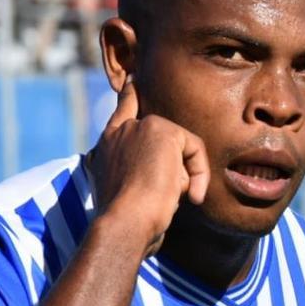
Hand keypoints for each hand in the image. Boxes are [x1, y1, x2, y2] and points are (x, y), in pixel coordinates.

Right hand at [89, 81, 209, 256]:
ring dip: (186, 175)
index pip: (121, 112)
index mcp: (106, 148)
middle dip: (184, 157)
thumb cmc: (128, 223)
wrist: (124, 223)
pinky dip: (198, 173)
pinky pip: (194, 148)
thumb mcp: (128, 194)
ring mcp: (138, 128)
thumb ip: (141, 175)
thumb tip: (174, 176)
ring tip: (175, 199)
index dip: (129, 96)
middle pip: (162, 127)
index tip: (133, 82)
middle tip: (187, 169)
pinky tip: (190, 195)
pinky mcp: (160, 131)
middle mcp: (119, 133)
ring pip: (181, 145)